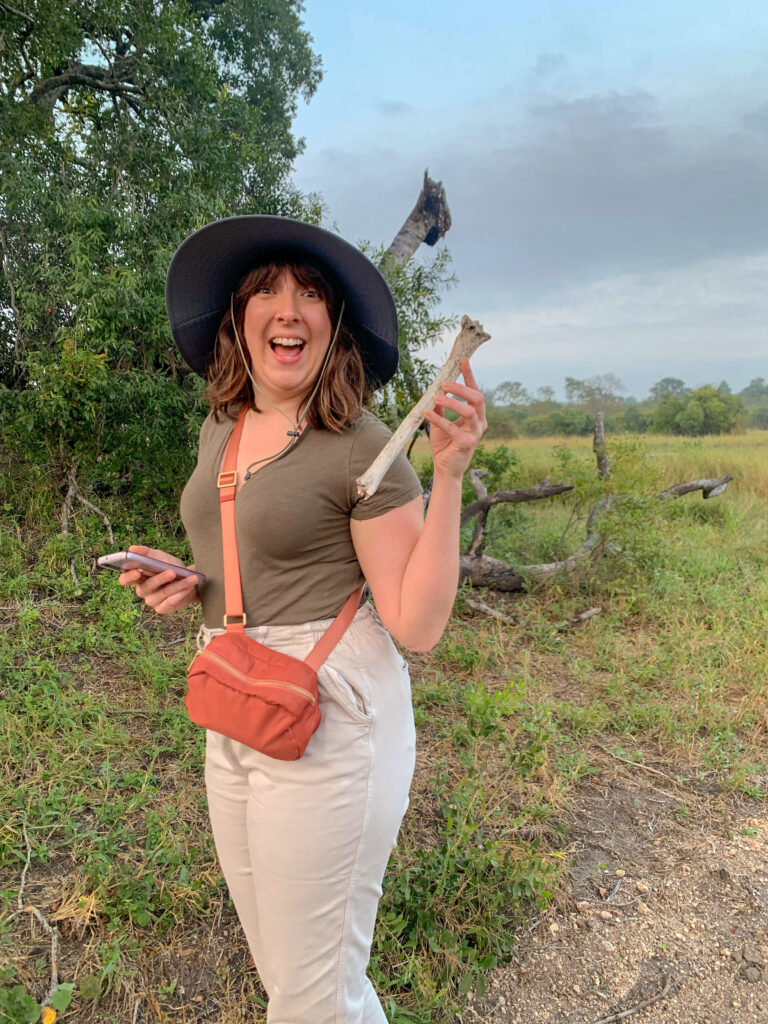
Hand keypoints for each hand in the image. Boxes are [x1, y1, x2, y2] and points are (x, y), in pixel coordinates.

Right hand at [117, 544, 200, 613]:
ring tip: (191, 578)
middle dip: (160, 579)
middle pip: (146, 587)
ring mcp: (151, 600)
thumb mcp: (159, 556)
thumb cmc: (170, 566)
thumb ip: (146, 552)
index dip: (128, 577)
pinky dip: (180, 594)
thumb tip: (133, 548)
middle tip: (172, 572)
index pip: (125, 579)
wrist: (189, 578)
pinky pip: (169, 603)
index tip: (137, 572)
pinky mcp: (162, 608)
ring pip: (161, 594)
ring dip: (178, 585)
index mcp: (136, 576)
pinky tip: (189, 588)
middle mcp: (142, 590)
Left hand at [422, 358, 486, 479]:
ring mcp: (476, 433)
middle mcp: (480, 422)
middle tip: (444, 384)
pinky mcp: (468, 444)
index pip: (475, 391)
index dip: (470, 376)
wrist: (445, 468)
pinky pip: (453, 427)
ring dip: (452, 402)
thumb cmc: (445, 444)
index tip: (463, 361)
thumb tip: (435, 389)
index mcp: (476, 415)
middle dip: (461, 388)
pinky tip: (427, 412)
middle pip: (477, 398)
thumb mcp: (440, 422)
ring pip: (469, 411)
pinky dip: (439, 419)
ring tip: (436, 397)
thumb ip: (440, 407)